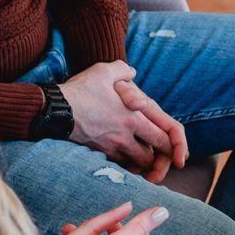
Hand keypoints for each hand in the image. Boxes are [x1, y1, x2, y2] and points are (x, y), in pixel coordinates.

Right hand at [61, 61, 189, 182]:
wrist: (55, 110)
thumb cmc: (81, 90)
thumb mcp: (104, 71)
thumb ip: (123, 70)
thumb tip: (131, 72)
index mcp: (134, 116)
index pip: (164, 136)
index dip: (176, 147)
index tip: (179, 156)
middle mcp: (126, 135)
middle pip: (152, 156)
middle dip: (160, 161)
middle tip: (161, 162)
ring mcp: (111, 146)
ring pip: (135, 163)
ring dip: (141, 163)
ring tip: (142, 159)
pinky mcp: (98, 153)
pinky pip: (117, 164)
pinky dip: (123, 164)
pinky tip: (123, 158)